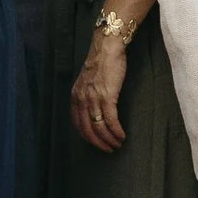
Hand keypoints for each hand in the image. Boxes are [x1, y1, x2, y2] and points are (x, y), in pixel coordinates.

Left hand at [72, 31, 129, 152]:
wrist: (107, 48)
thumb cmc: (100, 63)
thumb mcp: (87, 82)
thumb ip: (86, 96)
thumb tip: (93, 112)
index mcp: (75, 96)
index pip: (77, 124)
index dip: (87, 137)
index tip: (96, 143)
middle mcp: (82, 99)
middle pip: (87, 129)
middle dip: (98, 143)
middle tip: (108, 149)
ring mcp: (94, 98)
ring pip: (100, 127)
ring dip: (109, 139)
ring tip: (117, 144)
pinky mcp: (107, 96)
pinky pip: (111, 120)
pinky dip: (116, 131)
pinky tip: (122, 136)